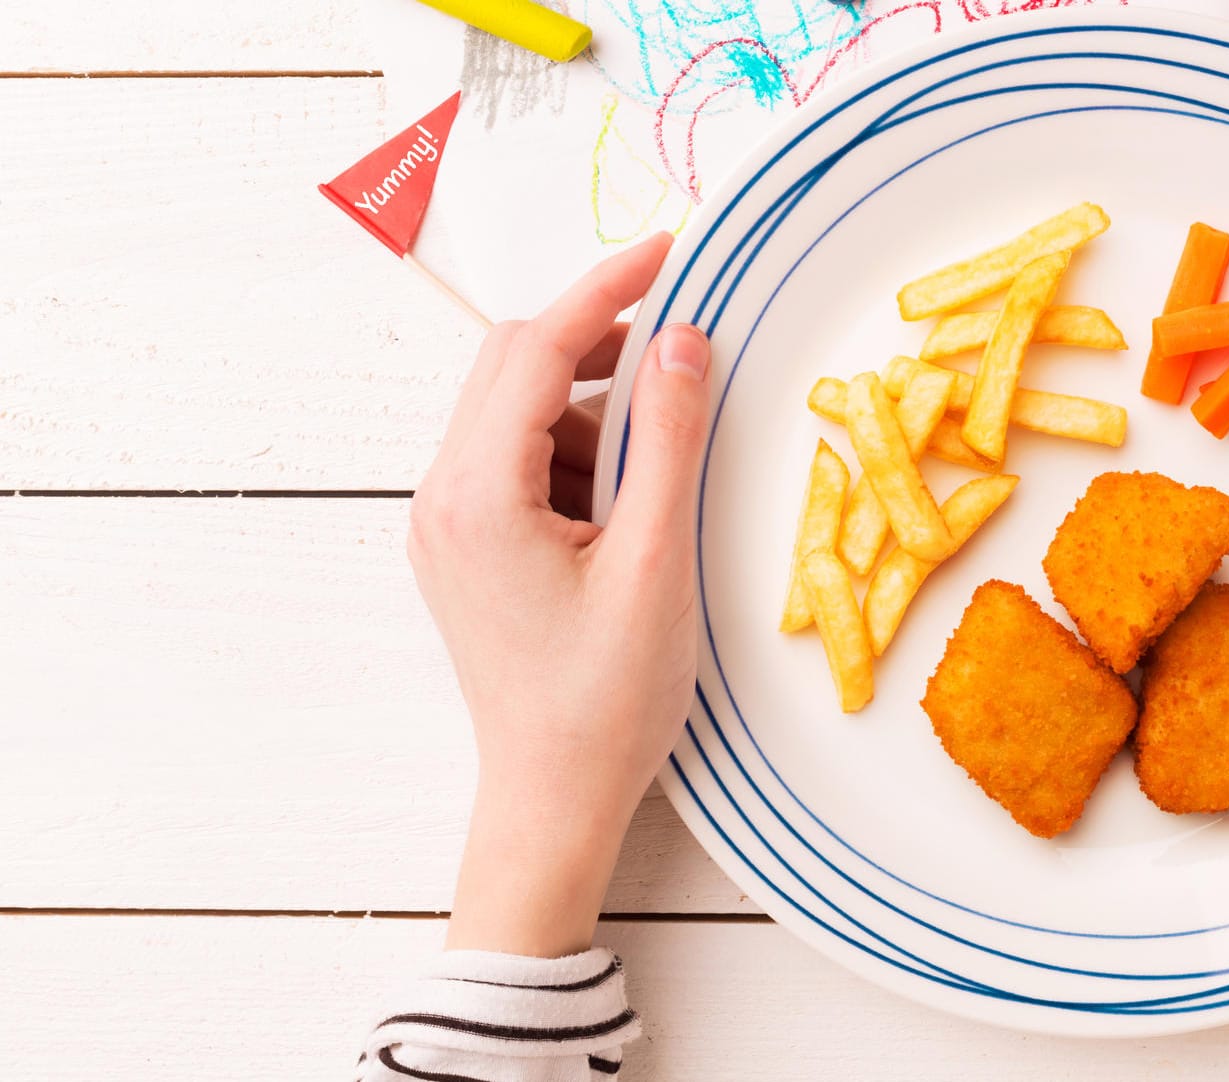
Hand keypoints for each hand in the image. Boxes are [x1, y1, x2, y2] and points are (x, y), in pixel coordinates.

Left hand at [406, 235, 712, 955]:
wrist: (553, 796)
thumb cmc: (605, 699)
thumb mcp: (656, 562)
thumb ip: (670, 441)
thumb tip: (684, 339)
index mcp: (478, 494)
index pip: (538, 350)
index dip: (606, 289)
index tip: (669, 249)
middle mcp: (443, 497)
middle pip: (515, 366)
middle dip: (599, 347)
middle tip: (684, 355)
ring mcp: (447, 523)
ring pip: (521, 412)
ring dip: (596, 414)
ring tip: (659, 482)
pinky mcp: (466, 547)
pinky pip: (519, 461)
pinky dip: (579, 459)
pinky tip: (628, 512)